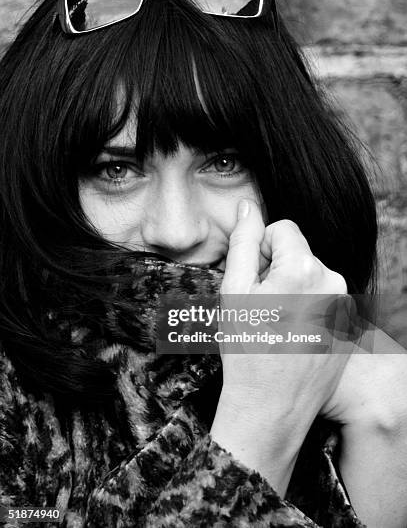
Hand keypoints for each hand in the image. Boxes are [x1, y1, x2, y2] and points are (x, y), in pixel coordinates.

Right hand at [219, 198, 348, 407]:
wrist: (271, 407)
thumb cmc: (247, 349)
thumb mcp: (234, 290)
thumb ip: (243, 241)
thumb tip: (248, 207)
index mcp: (303, 268)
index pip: (282, 229)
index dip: (260, 249)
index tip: (251, 279)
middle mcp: (333, 281)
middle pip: (297, 253)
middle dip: (276, 270)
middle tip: (259, 307)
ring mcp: (344, 305)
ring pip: (309, 276)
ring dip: (290, 289)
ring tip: (274, 323)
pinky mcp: (348, 324)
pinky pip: (322, 298)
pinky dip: (306, 307)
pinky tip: (291, 335)